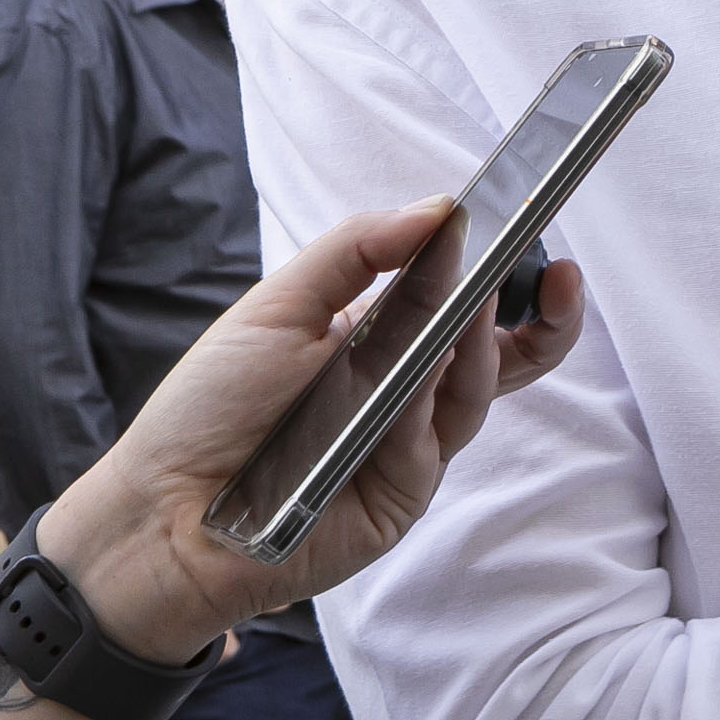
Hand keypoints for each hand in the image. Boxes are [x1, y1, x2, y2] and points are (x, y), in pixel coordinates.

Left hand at [34, 201, 584, 661]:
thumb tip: (440, 208)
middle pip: (504, 354)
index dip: (508, 271)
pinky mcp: (406, 494)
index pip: (466, 302)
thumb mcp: (278, 306)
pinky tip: (409, 385)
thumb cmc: (209, 408)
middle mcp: (410, 391)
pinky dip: (425, 407)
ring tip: (470, 302)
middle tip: (558, 280)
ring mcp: (414, 445)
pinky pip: (435, 441)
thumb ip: (357, 250)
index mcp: (384, 339)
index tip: (534, 229)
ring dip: (475, 348)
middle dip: (547, 318)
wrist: (161, 511)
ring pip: (476, 391)